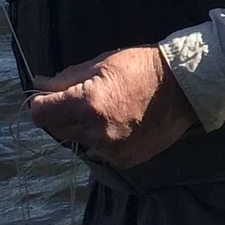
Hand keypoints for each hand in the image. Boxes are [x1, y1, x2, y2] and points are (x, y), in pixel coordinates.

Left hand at [28, 46, 197, 169]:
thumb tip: (39, 85)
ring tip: (106, 111)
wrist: (184, 88)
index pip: (40, 114)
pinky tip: (120, 123)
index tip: (49, 97)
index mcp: (87, 103)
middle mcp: (95, 131)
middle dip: (62, 115)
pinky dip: (102, 140)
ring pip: (79, 141)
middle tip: (81, 100)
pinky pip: (100, 152)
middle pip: (57, 129)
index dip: (40, 104)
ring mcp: (110, 149)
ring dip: (83, 128)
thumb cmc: (142, 67)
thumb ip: (67, 78)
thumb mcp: (101, 64)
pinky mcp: (124, 160)